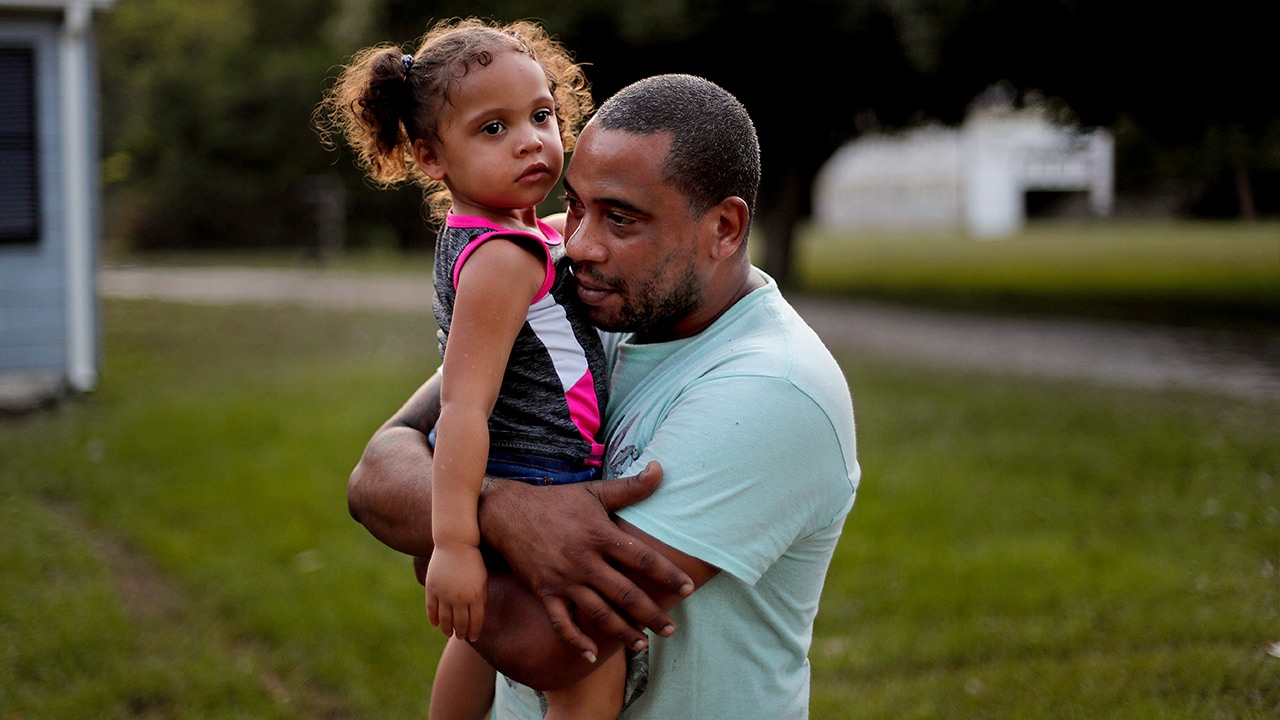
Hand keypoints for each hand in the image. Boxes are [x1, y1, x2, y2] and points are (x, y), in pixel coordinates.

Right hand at [424, 544, 487, 641]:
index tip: (474, 637)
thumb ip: (482, 597)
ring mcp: (444, 594)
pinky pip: (431, 609)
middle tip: (461, 637)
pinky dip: (433, 618)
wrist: (456, 543)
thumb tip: (478, 615)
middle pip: (460, 622)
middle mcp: (460, 597)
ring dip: (447, 628)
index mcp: (476, 595)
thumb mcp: (483, 578)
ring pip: (445, 619)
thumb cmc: (473, 560)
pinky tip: (435, 624)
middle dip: (461, 632)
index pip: (476, 620)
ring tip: (448, 633)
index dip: (474, 631)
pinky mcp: (432, 588)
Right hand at [479, 462, 693, 658]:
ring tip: (643, 645)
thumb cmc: (556, 502)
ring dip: (623, 633)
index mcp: (600, 535)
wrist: (508, 513)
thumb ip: (630, 487)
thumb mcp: (594, 491)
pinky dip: (576, 641)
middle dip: (651, 614)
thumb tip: (661, 469)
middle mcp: (584, 561)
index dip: (667, 574)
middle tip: (671, 630)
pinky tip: (590, 654)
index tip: (688, 588)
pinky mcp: (545, 592)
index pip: (641, 558)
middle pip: (625, 594)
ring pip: (599, 614)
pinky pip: (562, 623)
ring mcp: (564, 579)